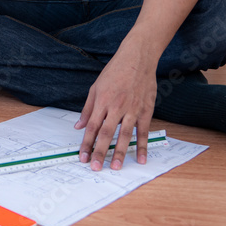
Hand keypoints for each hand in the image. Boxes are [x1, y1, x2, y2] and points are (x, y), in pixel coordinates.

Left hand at [75, 50, 156, 170]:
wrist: (137, 58)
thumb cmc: (115, 72)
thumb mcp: (96, 87)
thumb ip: (87, 109)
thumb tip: (78, 126)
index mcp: (102, 101)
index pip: (92, 127)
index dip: (87, 143)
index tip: (82, 157)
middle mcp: (116, 107)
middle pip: (107, 133)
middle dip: (100, 152)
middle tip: (95, 167)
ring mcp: (132, 109)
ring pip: (125, 135)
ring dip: (119, 152)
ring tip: (115, 167)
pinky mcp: (146, 110)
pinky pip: (144, 131)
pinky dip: (142, 145)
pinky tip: (140, 158)